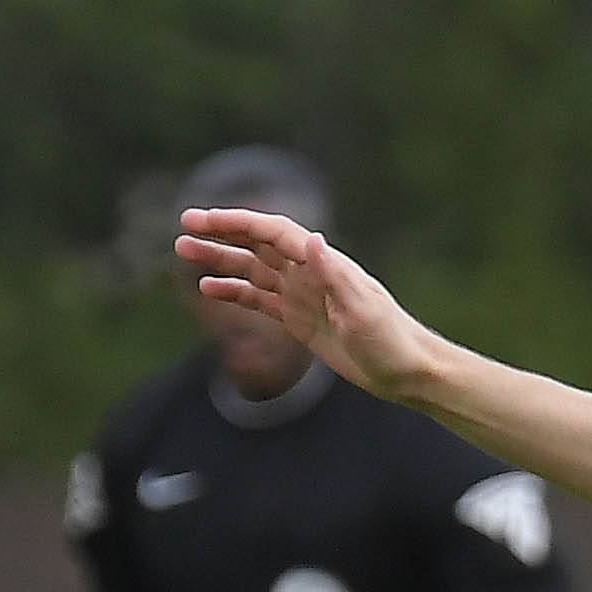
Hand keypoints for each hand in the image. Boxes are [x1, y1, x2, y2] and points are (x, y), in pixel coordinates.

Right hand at [175, 208, 445, 398]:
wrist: (407, 371)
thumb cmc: (391, 341)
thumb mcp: (362, 310)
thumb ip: (334, 275)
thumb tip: (310, 238)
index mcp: (324, 263)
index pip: (273, 233)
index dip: (237, 223)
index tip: (203, 220)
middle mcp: (310, 272)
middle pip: (257, 244)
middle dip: (221, 233)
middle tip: (183, 227)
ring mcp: (303, 294)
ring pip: (252, 269)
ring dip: (220, 259)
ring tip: (183, 252)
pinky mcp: (300, 319)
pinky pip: (259, 300)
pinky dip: (234, 292)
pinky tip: (209, 288)